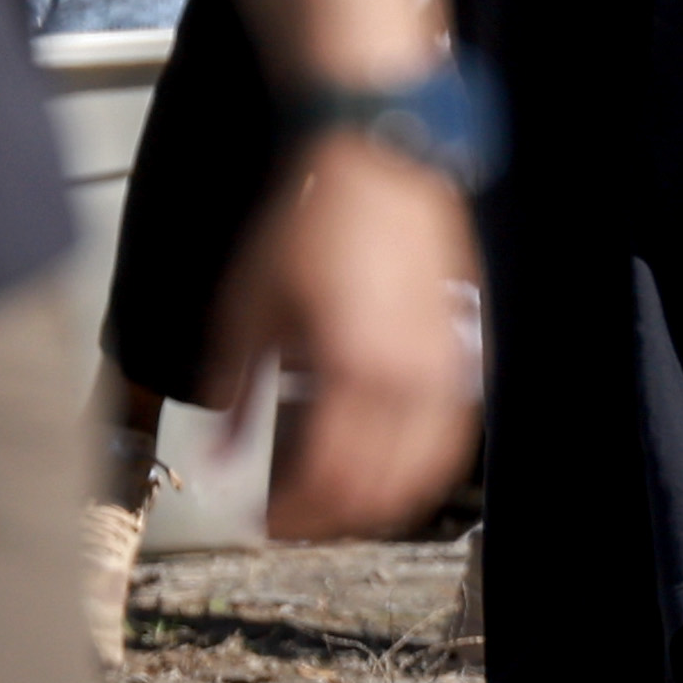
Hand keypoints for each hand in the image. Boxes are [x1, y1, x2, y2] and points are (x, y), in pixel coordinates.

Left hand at [212, 134, 478, 541]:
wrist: (376, 160)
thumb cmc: (313, 221)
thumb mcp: (249, 308)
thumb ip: (233, 392)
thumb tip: (221, 454)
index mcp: (349, 368)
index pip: (327, 478)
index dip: (293, 515)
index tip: (265, 522)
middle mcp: (406, 374)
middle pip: (378, 486)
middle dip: (333, 517)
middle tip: (297, 520)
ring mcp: (443, 361)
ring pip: (426, 468)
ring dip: (383, 499)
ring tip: (344, 503)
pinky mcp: (460, 346)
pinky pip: (452, 431)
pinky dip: (424, 464)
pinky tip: (395, 465)